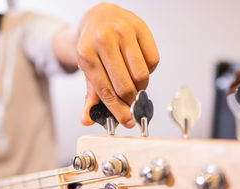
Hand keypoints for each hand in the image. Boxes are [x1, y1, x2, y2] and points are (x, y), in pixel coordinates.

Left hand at [77, 3, 158, 127]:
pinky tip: (139, 64)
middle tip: (129, 98)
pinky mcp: (141, 28)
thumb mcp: (88, 70)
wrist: (101, 16)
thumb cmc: (95, 46)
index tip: (128, 121)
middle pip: (126, 86)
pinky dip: (149, 70)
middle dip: (130, 99)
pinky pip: (153, 61)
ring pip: (142, 75)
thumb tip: (87, 119)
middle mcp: (104, 40)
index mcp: (86, 53)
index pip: (106, 91)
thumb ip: (90, 96)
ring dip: (141, 86)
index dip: (118, 110)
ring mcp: (124, 32)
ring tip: (133, 80)